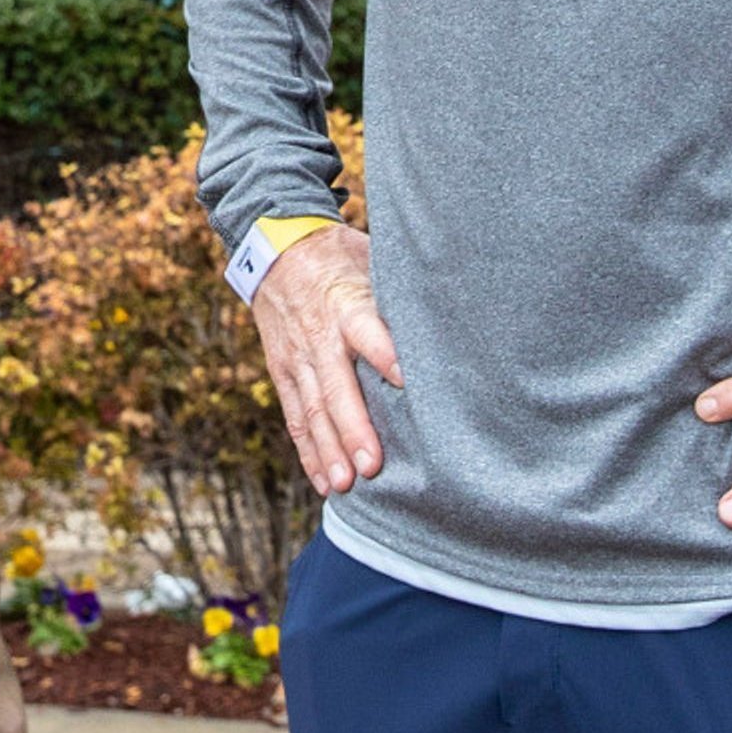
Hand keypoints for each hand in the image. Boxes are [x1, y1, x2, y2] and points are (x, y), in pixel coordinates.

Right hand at [247, 227, 401, 496]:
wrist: (274, 248)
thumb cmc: (340, 258)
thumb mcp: (371, 260)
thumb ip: (400, 294)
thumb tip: (457, 316)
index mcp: (347, 304)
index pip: (367, 332)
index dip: (385, 356)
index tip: (407, 382)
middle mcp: (319, 336)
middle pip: (335, 386)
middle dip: (353, 427)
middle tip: (372, 464)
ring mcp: (297, 357)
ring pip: (312, 409)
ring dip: (328, 449)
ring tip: (345, 484)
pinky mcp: (283, 371)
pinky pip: (295, 415)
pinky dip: (308, 450)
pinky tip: (324, 481)